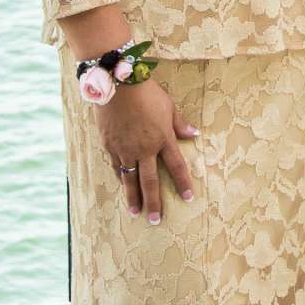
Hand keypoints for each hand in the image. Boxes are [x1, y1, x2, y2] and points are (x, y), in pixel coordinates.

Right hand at [94, 78, 197, 224]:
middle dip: (154, 202)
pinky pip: (116, 166)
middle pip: (150, 182)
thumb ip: (179, 124)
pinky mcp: (109, 145)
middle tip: (156, 220)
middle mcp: (144, 148)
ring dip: (133, 197)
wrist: (117, 84)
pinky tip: (122, 186)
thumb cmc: (146, 92)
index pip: (177, 166)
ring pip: (130, 179)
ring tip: (135, 212)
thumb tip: (195, 134)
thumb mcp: (169, 106)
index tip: (188, 198)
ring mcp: (125, 149)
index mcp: (163, 139)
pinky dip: (120, 178)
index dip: (183, 183)